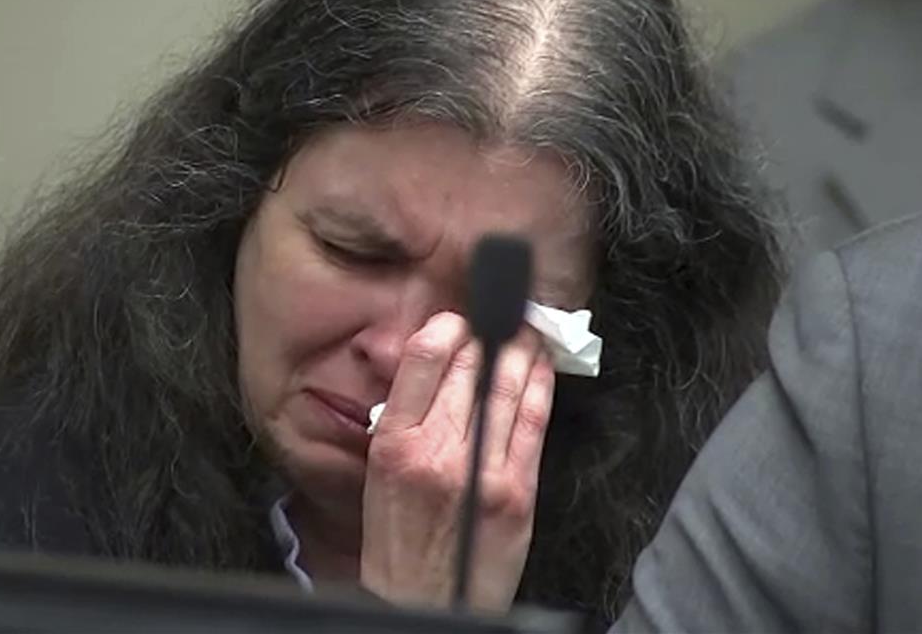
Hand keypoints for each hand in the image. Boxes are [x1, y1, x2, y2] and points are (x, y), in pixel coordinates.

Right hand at [360, 312, 555, 611]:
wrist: (422, 603)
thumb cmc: (397, 541)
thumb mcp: (379, 471)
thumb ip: (405, 417)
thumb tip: (438, 365)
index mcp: (395, 442)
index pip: (425, 357)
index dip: (449, 327)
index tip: (459, 321)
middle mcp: (437, 450)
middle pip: (471, 365)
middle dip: (490, 333)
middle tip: (502, 318)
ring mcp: (482, 470)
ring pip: (508, 385)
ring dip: (522, 349)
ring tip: (528, 331)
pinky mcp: (516, 491)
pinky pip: (535, 421)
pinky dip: (541, 386)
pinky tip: (542, 368)